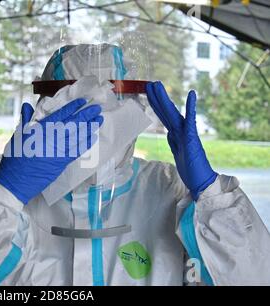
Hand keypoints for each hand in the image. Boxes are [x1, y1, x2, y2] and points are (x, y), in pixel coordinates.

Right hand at [0, 98, 103, 203]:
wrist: (16, 179)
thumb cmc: (15, 157)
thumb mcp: (18, 135)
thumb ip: (25, 119)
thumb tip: (27, 105)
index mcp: (40, 129)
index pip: (60, 115)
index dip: (73, 107)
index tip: (83, 102)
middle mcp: (51, 138)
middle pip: (72, 124)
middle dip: (86, 115)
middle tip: (97, 108)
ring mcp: (58, 150)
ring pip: (77, 136)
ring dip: (90, 128)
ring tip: (99, 120)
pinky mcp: (62, 162)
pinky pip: (77, 150)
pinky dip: (86, 143)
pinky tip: (93, 137)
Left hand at [146, 81, 216, 199]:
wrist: (201, 181)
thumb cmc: (191, 169)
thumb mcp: (177, 152)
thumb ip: (174, 141)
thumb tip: (169, 134)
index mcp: (175, 134)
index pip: (163, 115)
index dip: (155, 104)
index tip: (149, 92)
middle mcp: (179, 132)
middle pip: (165, 111)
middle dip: (156, 97)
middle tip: (150, 82)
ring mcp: (185, 134)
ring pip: (172, 113)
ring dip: (164, 99)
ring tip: (158, 84)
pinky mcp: (192, 139)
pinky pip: (190, 121)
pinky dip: (190, 108)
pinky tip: (192, 94)